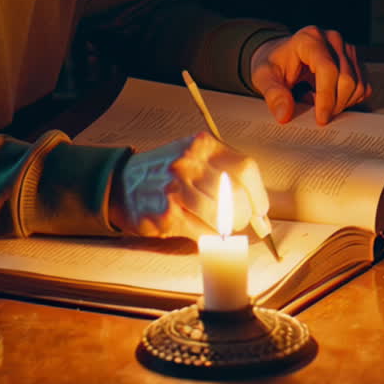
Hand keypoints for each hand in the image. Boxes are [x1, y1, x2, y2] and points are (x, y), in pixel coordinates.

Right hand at [108, 131, 268, 239]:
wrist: (122, 184)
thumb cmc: (165, 173)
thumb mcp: (194, 157)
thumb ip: (225, 174)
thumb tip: (259, 210)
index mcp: (202, 145)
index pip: (245, 169)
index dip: (258, 195)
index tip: (260, 209)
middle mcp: (189, 163)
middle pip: (237, 196)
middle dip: (243, 216)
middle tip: (237, 221)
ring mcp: (177, 188)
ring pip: (223, 219)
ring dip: (226, 229)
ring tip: (219, 227)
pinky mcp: (167, 214)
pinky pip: (203, 233)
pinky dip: (208, 238)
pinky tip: (201, 231)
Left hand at [250, 26, 370, 125]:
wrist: (281, 55)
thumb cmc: (273, 64)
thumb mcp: (263, 77)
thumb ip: (273, 94)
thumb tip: (284, 114)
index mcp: (309, 38)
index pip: (328, 69)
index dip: (326, 97)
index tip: (320, 119)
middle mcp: (332, 39)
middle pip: (347, 79)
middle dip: (335, 104)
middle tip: (318, 116)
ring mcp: (347, 49)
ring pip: (358, 85)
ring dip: (341, 103)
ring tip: (318, 101)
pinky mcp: (355, 61)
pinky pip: (363, 87)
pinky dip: (349, 100)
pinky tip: (330, 98)